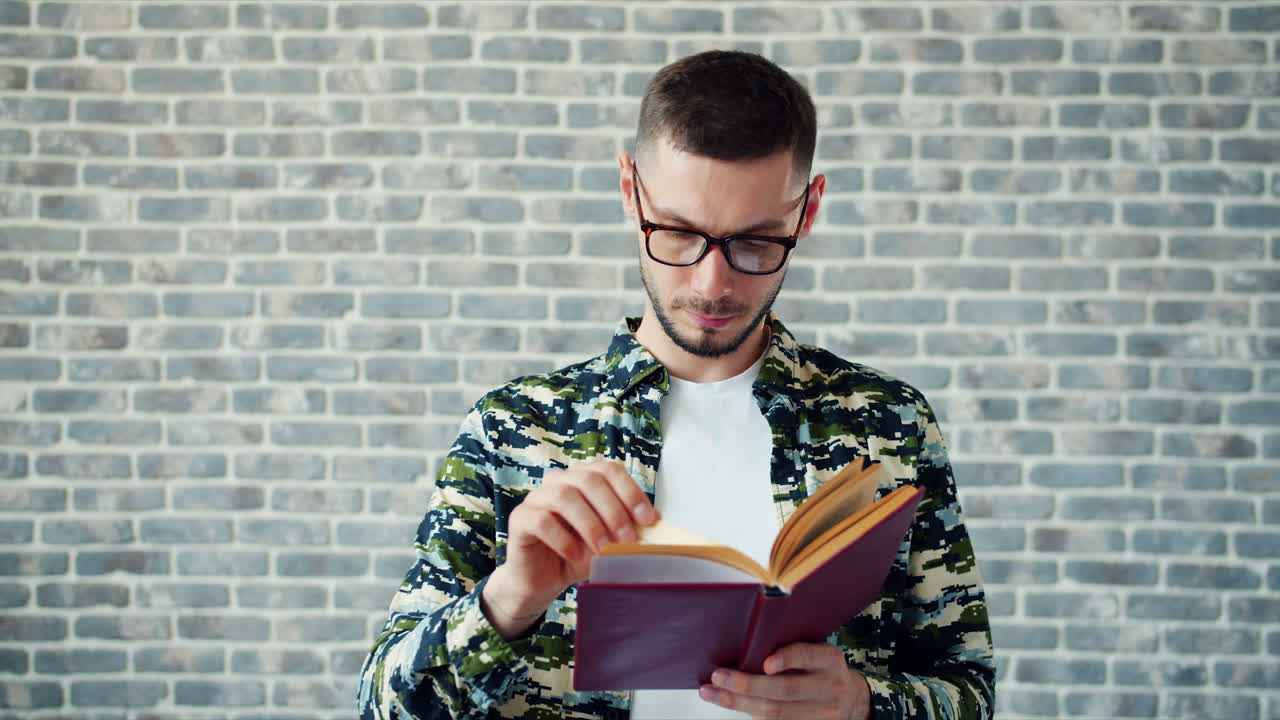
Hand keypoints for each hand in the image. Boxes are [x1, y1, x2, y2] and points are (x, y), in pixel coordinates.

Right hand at [482, 460, 657, 638]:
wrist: (544, 581)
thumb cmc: (578, 555)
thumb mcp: (610, 540)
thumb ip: (629, 526)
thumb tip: (657, 520)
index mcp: (583, 478)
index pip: (609, 469)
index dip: (630, 491)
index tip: (648, 520)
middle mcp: (559, 481)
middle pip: (588, 479)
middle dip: (613, 510)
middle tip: (627, 539)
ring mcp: (536, 497)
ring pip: (564, 496)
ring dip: (590, 525)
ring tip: (603, 550)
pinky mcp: (520, 519)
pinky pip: (542, 521)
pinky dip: (565, 539)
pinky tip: (577, 556)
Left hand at [699, 642, 871, 719]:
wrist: (850, 699)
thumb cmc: (821, 667)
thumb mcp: (816, 651)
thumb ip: (792, 647)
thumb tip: (746, 647)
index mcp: (830, 659)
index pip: (809, 656)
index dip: (788, 659)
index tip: (766, 663)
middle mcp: (830, 687)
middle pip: (786, 690)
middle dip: (748, 684)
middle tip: (719, 676)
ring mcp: (823, 714)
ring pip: (776, 712)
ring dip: (739, 702)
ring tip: (712, 693)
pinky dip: (749, 712)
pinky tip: (729, 703)